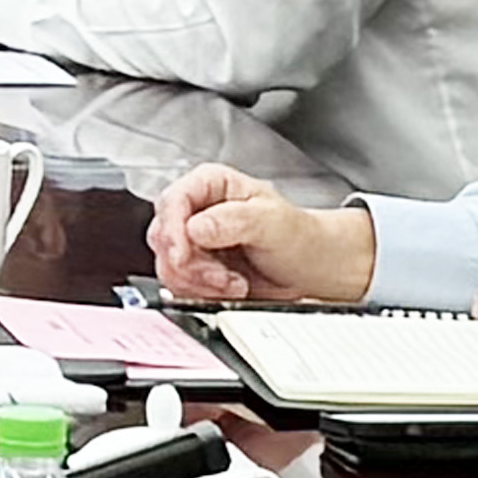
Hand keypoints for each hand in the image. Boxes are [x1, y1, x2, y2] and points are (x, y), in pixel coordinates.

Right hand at [149, 164, 376, 305]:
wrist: (314, 266)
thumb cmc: (300, 237)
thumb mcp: (272, 221)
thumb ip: (233, 220)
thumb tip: (195, 228)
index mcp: (210, 185)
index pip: (172, 202)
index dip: (172, 231)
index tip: (182, 255)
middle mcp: (196, 210)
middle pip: (163, 237)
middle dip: (190, 264)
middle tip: (221, 276)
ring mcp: (193, 241)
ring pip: (168, 264)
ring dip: (199, 281)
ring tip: (233, 282)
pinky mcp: (196, 268)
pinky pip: (180, 284)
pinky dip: (203, 292)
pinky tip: (231, 287)